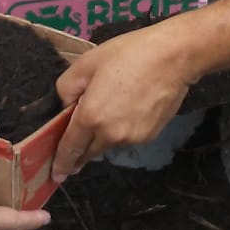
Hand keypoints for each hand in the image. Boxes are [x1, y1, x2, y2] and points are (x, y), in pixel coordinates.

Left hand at [52, 26, 192, 178]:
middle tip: (73, 148)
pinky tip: (126, 110)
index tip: (56, 175)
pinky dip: (120, 131)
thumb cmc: (127, 54)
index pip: (70, 149)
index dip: (61, 163)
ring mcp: (132, 138)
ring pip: (107, 145)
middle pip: (88, 152)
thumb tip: (65, 107)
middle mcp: (111, 135)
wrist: (173, 58)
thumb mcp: (86, 63)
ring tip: (106, 112)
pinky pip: (126, 139)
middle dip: (79, 152)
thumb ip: (66, 88)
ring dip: (100, 138)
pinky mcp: (149, 137)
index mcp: (91, 117)